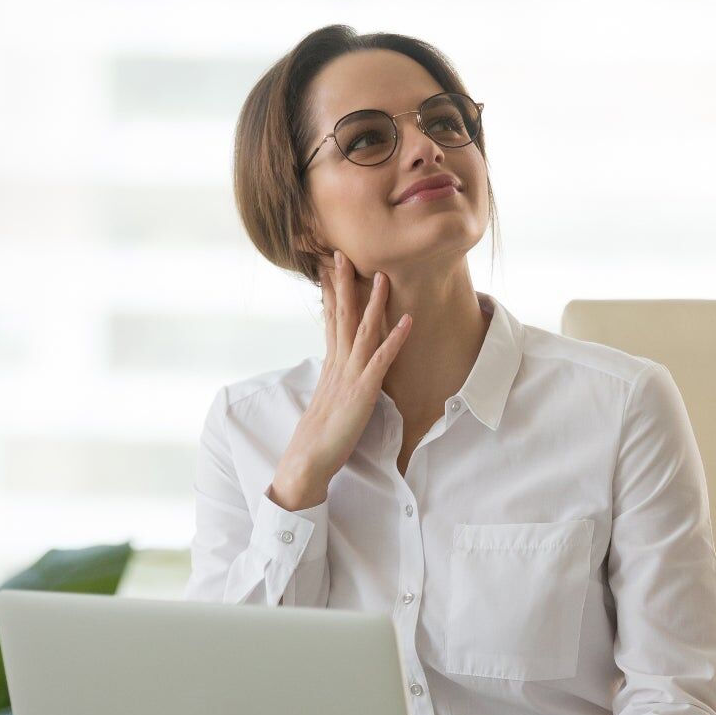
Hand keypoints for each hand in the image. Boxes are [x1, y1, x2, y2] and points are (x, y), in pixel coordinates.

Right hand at [272, 249, 411, 507]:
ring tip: (382, 275)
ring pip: (361, 330)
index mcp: (329, 364)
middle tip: (342, 253)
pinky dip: (395, 338)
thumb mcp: (327, 398)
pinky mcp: (362, 391)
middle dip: (343, 283)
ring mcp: (349, 375)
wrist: (308, 461)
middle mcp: (337, 364)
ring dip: (373, 302)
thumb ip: (334, 378)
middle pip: (340, 315)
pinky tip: (407, 320)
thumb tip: (337, 366)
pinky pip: (381, 359)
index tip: (328, 267)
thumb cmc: (319, 435)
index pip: (329, 320)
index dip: (330, 292)